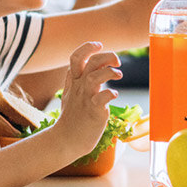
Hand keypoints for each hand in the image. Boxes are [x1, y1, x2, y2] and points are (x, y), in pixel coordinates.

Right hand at [55, 42, 120, 158]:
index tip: (99, 45)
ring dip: (108, 72)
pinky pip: (100, 99)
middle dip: (105, 56)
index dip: (87, 48)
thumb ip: (81, 78)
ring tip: (118, 74)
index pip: (76, 57)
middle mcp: (78, 88)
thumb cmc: (73, 117)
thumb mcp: (72, 94)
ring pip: (93, 77)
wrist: (67, 140)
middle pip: (89, 63)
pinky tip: (114, 95)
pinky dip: (109, 94)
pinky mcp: (93, 112)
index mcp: (73, 82)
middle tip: (118, 61)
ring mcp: (85, 99)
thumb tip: (96, 64)